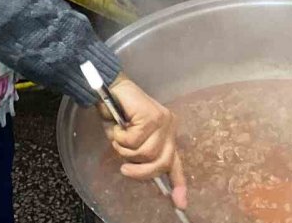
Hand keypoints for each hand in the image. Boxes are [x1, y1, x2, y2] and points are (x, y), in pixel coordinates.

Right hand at [100, 75, 187, 209]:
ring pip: (146, 153)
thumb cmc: (117, 114)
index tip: (181, 203)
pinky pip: (134, 141)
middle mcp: (169, 127)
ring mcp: (162, 121)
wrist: (110, 87)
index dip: (178, 184)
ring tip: (119, 136)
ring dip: (125, 150)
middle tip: (124, 168)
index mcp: (166, 134)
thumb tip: (142, 172)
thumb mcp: (129, 141)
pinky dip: (121, 138)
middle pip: (161, 163)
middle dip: (140, 171)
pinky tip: (119, 126)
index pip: (175, 162)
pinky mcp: (152, 116)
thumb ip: (139, 155)